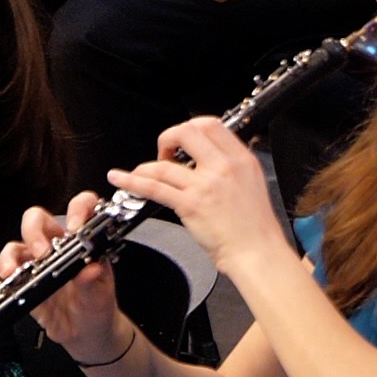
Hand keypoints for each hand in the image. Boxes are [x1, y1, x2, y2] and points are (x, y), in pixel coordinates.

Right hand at [0, 193, 130, 362]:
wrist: (84, 333)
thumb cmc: (96, 305)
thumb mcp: (100, 294)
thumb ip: (93, 280)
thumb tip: (89, 269)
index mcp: (81, 240)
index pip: (81, 208)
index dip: (78, 209)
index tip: (75, 228)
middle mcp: (56, 245)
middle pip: (37, 221)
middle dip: (33, 232)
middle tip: (39, 253)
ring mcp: (36, 262)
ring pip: (16, 246)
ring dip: (8, 256)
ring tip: (10, 273)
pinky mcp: (22, 281)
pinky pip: (1, 271)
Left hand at [109, 116, 288, 277]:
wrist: (256, 251)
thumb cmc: (255, 226)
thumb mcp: (253, 183)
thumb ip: (234, 166)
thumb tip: (214, 156)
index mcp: (241, 159)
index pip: (211, 125)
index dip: (191, 128)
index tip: (183, 140)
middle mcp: (224, 167)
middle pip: (188, 132)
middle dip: (169, 138)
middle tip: (166, 153)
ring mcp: (206, 185)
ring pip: (165, 163)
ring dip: (147, 165)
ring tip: (141, 171)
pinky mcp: (190, 204)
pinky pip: (155, 187)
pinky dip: (132, 180)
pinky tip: (121, 178)